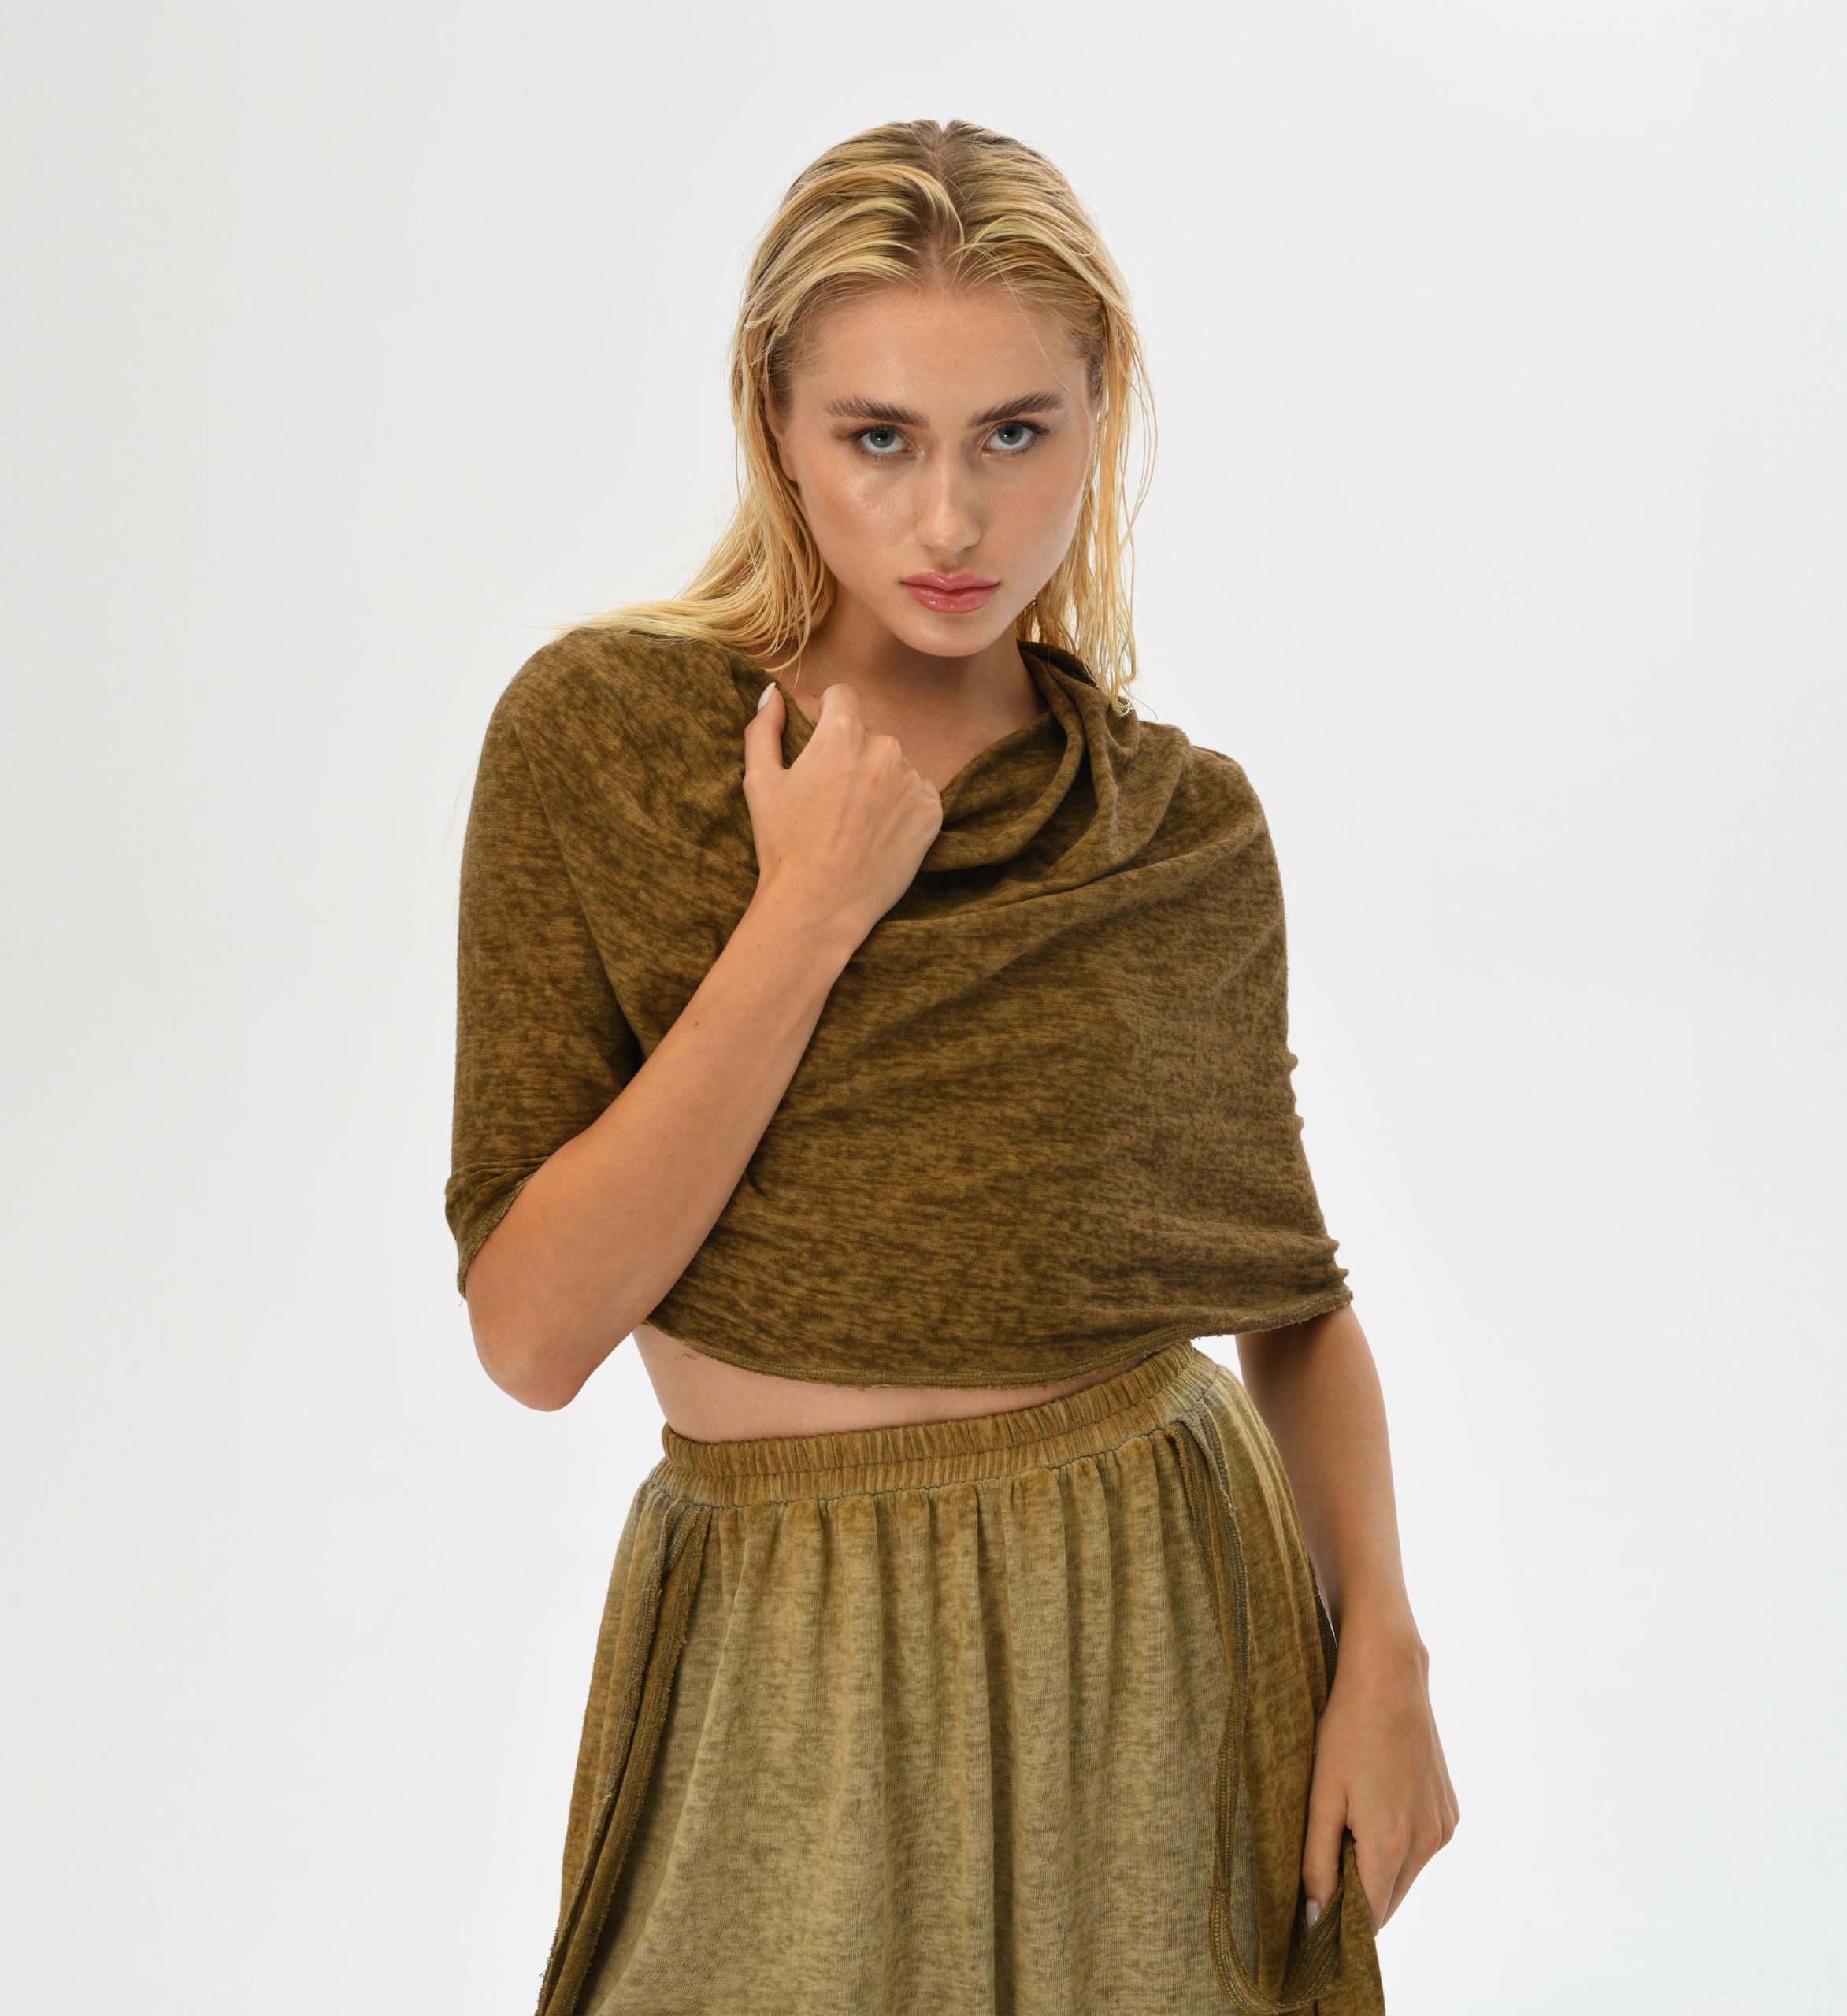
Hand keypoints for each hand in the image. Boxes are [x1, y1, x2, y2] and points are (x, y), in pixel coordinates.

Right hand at [743, 680, 943, 949]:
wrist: (819, 906)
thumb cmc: (784, 844)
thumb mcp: (760, 782)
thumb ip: (763, 729)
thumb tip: (771, 693)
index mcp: (842, 733)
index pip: (842, 695)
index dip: (825, 716)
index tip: (817, 743)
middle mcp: (885, 748)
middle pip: (868, 734)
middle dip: (850, 754)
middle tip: (830, 798)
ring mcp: (913, 781)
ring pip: (893, 765)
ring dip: (877, 781)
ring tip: (853, 821)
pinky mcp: (931, 813)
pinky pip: (916, 794)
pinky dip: (899, 807)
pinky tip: (876, 834)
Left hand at [1301, 1618, 1458, 1930]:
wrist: (1390, 1676)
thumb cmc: (1347, 1730)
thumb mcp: (1321, 1795)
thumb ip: (1318, 1862)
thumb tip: (1316, 1918)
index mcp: (1392, 1844)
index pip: (1370, 1917)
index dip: (1341, 1923)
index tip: (1315, 1913)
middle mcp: (1427, 1843)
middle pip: (1389, 1898)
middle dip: (1358, 1896)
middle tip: (1323, 1863)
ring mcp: (1443, 1827)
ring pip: (1405, 1874)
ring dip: (1378, 1868)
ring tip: (1347, 1822)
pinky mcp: (1450, 1811)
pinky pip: (1421, 1847)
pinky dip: (1398, 1844)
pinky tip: (1376, 1804)